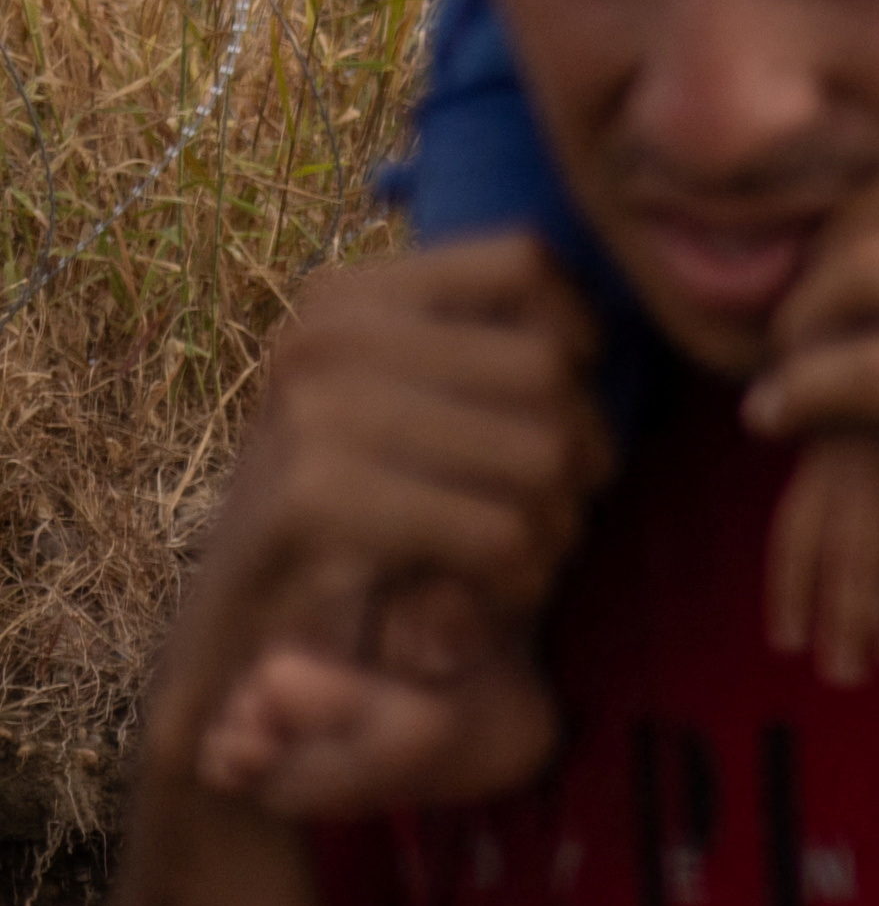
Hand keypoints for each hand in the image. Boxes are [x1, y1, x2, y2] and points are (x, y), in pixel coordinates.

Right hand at [168, 239, 604, 820]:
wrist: (246, 641)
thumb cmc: (369, 521)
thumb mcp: (419, 410)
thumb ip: (494, 351)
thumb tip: (605, 329)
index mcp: (348, 298)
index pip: (528, 264)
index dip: (579, 336)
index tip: (557, 403)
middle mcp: (323, 339)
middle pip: (551, 370)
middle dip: (582, 454)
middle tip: (548, 509)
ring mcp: (313, 414)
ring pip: (543, 453)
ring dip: (558, 524)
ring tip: (518, 552)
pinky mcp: (315, 500)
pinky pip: (501, 531)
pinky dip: (520, 574)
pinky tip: (484, 590)